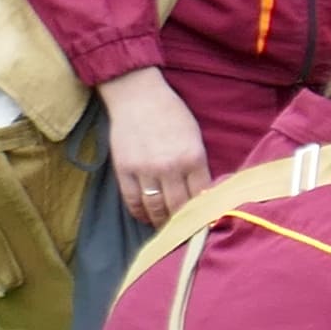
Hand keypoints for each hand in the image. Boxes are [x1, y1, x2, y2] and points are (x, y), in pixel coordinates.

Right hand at [98, 67, 209, 225]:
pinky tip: (146, 217)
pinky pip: (132, 201)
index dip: (204, 213)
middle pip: (179, 207)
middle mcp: (170, 166)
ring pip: (155, 208)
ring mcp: (145, 170)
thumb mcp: (194, 136)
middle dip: (184, 224)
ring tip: (167, 229)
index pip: (202, 196)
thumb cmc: (171, 114)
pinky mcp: (124, 170)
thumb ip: (198, 165)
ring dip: (162, 223)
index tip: (205, 224)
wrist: (138, 96)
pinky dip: (140, 213)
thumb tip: (204, 194)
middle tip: (186, 233)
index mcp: (193, 157)